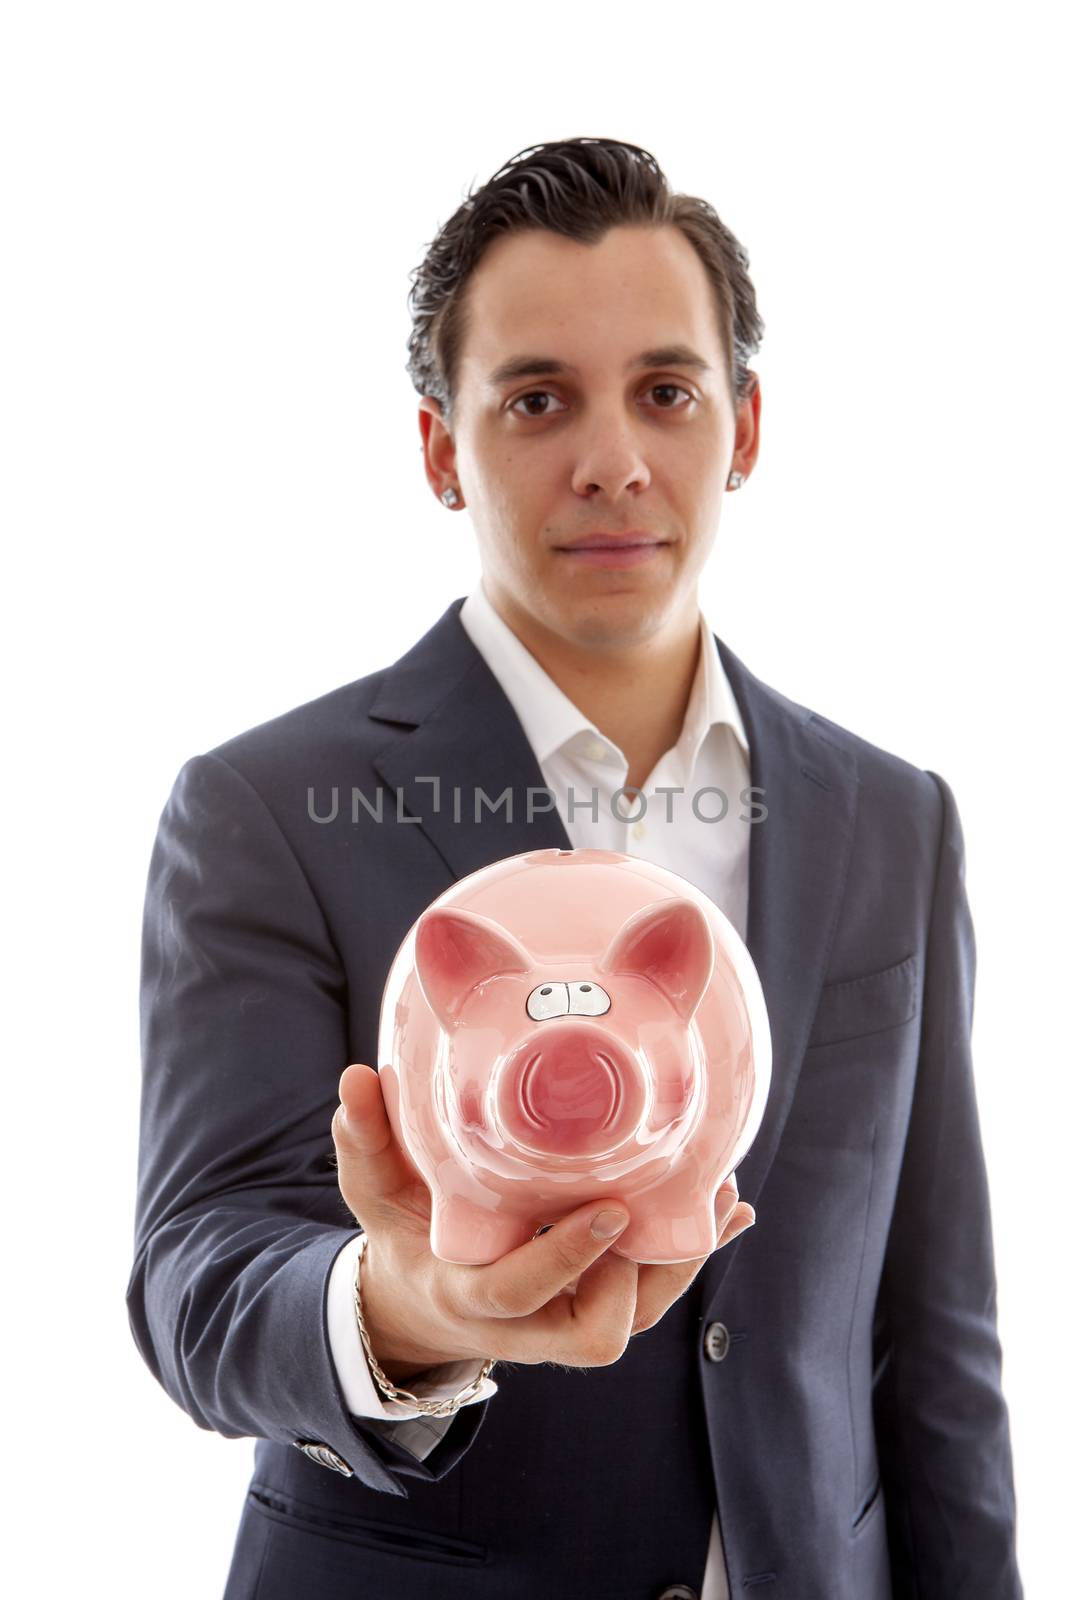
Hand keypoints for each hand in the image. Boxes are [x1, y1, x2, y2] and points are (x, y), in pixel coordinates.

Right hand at [331, 1063, 755, 1376]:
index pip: (522, 1292)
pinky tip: (730, 1206)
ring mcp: (567, 1323)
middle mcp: (528, 1325)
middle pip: (601, 1327)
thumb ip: (367, 1141)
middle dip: (641, 1273)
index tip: (611, 1207)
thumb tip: (356, 1078)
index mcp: (470, 1295)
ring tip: (712, 1186)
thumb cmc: (405, 1237)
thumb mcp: (375, 1194)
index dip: (568, 1259)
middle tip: (667, 1200)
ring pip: (639, 1314)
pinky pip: (657, 1292)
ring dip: (681, 1259)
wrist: (424, 1301)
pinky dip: (695, 1251)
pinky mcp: (599, 1307)